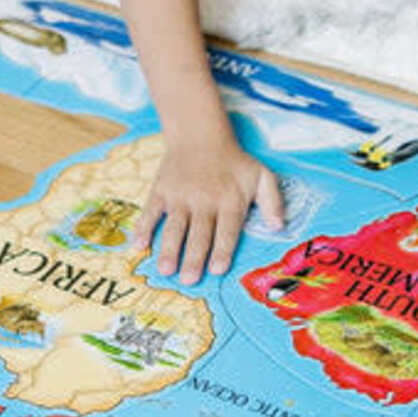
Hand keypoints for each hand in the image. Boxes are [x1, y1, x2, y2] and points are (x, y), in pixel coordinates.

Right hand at [135, 135, 285, 285]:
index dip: (222, 250)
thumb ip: (273, 202)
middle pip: (199, 234)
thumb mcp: (262, 176)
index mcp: (229, 201)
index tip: (216, 270)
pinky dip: (144, 228)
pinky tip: (138, 246)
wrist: (200, 135)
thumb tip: (278, 227)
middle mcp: (204, 201)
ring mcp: (180, 197)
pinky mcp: (162, 191)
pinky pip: (151, 212)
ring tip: (165, 270)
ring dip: (169, 249)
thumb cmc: (234, 163)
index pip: (226, 230)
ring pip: (175, 227)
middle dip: (193, 258)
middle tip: (188, 280)